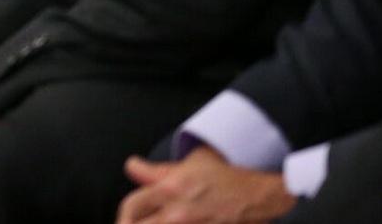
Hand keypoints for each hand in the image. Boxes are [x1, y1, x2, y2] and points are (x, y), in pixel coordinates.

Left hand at [117, 148, 295, 223]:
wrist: (257, 195)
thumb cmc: (223, 178)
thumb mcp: (189, 164)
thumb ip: (157, 171)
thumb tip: (132, 168)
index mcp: (170, 188)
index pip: (131, 205)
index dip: (124, 214)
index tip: (126, 217)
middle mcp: (177, 211)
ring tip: (154, 222)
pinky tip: (172, 223)